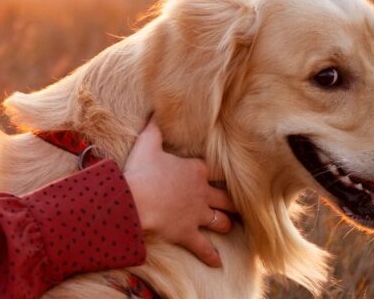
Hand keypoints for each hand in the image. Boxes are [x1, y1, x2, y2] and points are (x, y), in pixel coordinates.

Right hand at [122, 117, 236, 267]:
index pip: (216, 170)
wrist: (134, 200)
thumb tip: (157, 111)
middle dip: (233, 200)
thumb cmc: (141, 171)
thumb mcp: (147, 144)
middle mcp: (201, 193)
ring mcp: (197, 215)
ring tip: (229, 226)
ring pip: (220, 221)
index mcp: (195, 170)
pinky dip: (211, 256)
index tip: (227, 174)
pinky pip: (204, 248)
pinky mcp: (188, 234)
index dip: (221, 173)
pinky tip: (218, 262)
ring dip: (225, 224)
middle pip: (226, 197)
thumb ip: (155, 128)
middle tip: (240, 203)